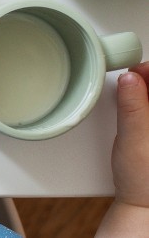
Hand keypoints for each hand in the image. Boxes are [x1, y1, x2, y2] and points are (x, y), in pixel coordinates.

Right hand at [111, 61, 148, 207]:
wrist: (143, 205)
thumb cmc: (144, 182)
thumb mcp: (134, 139)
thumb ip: (132, 107)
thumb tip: (130, 79)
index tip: (137, 71)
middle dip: (148, 79)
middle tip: (132, 79)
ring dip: (146, 91)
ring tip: (133, 92)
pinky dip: (145, 102)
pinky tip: (138, 106)